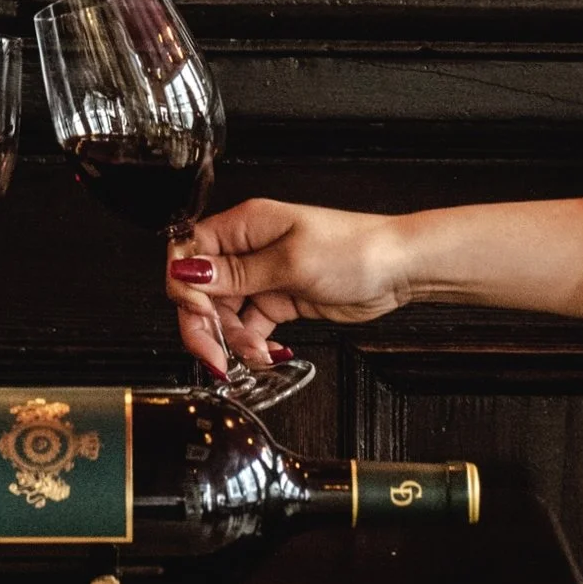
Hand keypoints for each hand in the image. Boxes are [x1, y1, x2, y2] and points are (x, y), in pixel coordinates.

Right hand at [165, 199, 410, 385]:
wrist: (397, 268)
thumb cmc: (354, 248)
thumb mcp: (290, 262)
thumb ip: (237, 274)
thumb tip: (188, 270)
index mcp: (243, 226)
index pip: (189, 252)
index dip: (185, 286)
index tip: (199, 315)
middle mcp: (247, 248)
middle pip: (202, 289)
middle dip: (206, 325)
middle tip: (218, 357)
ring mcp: (263, 275)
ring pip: (225, 312)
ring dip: (235, 340)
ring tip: (259, 355)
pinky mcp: (279, 299)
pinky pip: (250, 326)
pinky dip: (254, 344)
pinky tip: (270, 353)